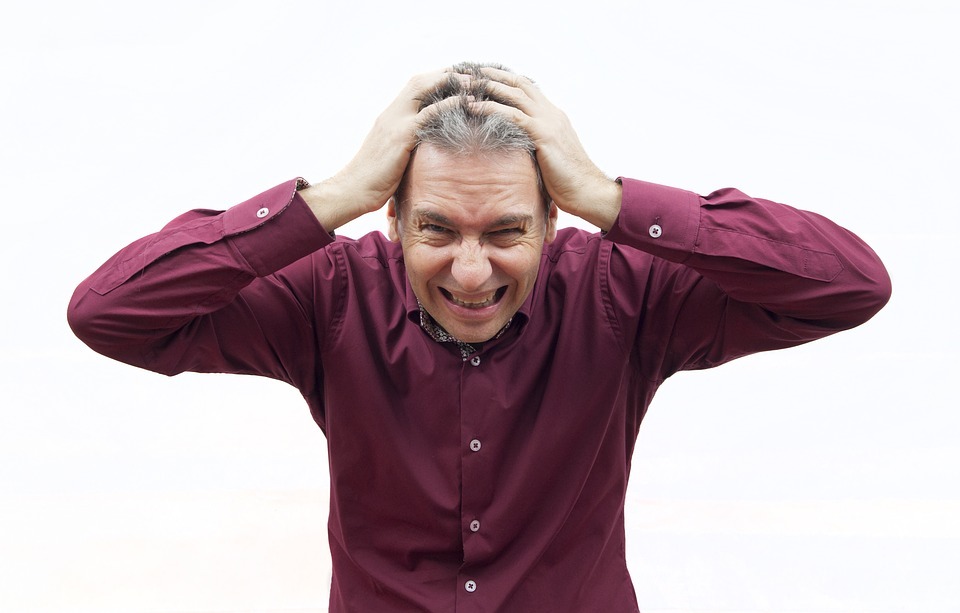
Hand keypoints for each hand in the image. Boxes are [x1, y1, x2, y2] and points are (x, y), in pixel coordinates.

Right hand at [300, 70, 466, 230]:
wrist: (354, 190)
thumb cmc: (375, 179)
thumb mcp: (393, 155)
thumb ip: (407, 143)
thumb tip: (427, 146)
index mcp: (390, 116)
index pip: (413, 87)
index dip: (435, 79)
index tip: (457, 77)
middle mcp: (391, 113)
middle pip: (419, 81)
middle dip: (444, 74)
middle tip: (469, 72)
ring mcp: (395, 122)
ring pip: (422, 90)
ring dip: (448, 82)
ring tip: (472, 82)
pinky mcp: (400, 136)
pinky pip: (427, 115)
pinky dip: (447, 105)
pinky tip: (464, 103)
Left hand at [470, 67, 621, 230]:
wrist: (586, 191)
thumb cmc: (567, 181)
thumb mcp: (549, 157)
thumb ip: (535, 145)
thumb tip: (516, 147)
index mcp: (554, 117)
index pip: (528, 89)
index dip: (507, 80)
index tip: (487, 75)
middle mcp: (552, 114)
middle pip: (520, 85)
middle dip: (495, 75)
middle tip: (472, 70)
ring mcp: (549, 122)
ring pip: (515, 95)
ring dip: (489, 86)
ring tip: (467, 84)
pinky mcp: (544, 135)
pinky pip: (513, 116)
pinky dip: (491, 108)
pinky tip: (474, 107)